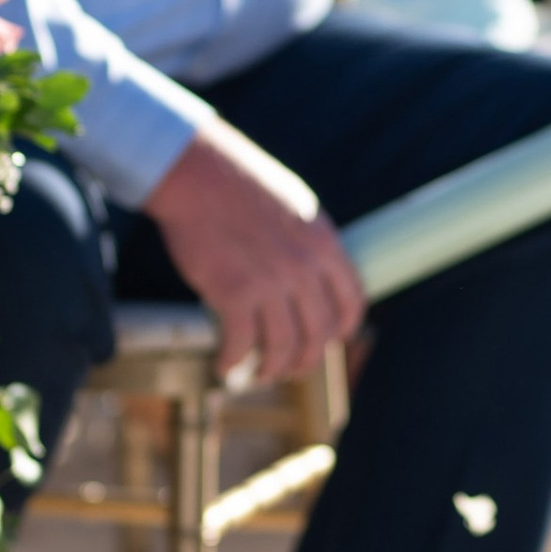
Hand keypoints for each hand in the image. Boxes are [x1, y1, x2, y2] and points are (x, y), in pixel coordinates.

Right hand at [144, 119, 366, 382]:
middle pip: (318, 333)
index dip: (343, 328)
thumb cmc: (241, 185)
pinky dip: (232, 362)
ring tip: (259, 376)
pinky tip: (224, 367)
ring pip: (283, 347)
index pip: (351, 301)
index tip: (331, 339)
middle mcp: (304, 267)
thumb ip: (309, 241)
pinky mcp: (234, 293)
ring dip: (272, 369)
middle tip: (290, 368)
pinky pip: (241, 344)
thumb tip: (313, 271)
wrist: (199, 175)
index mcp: (325, 244)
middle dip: (305, 360)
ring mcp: (271, 282)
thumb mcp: (296, 206)